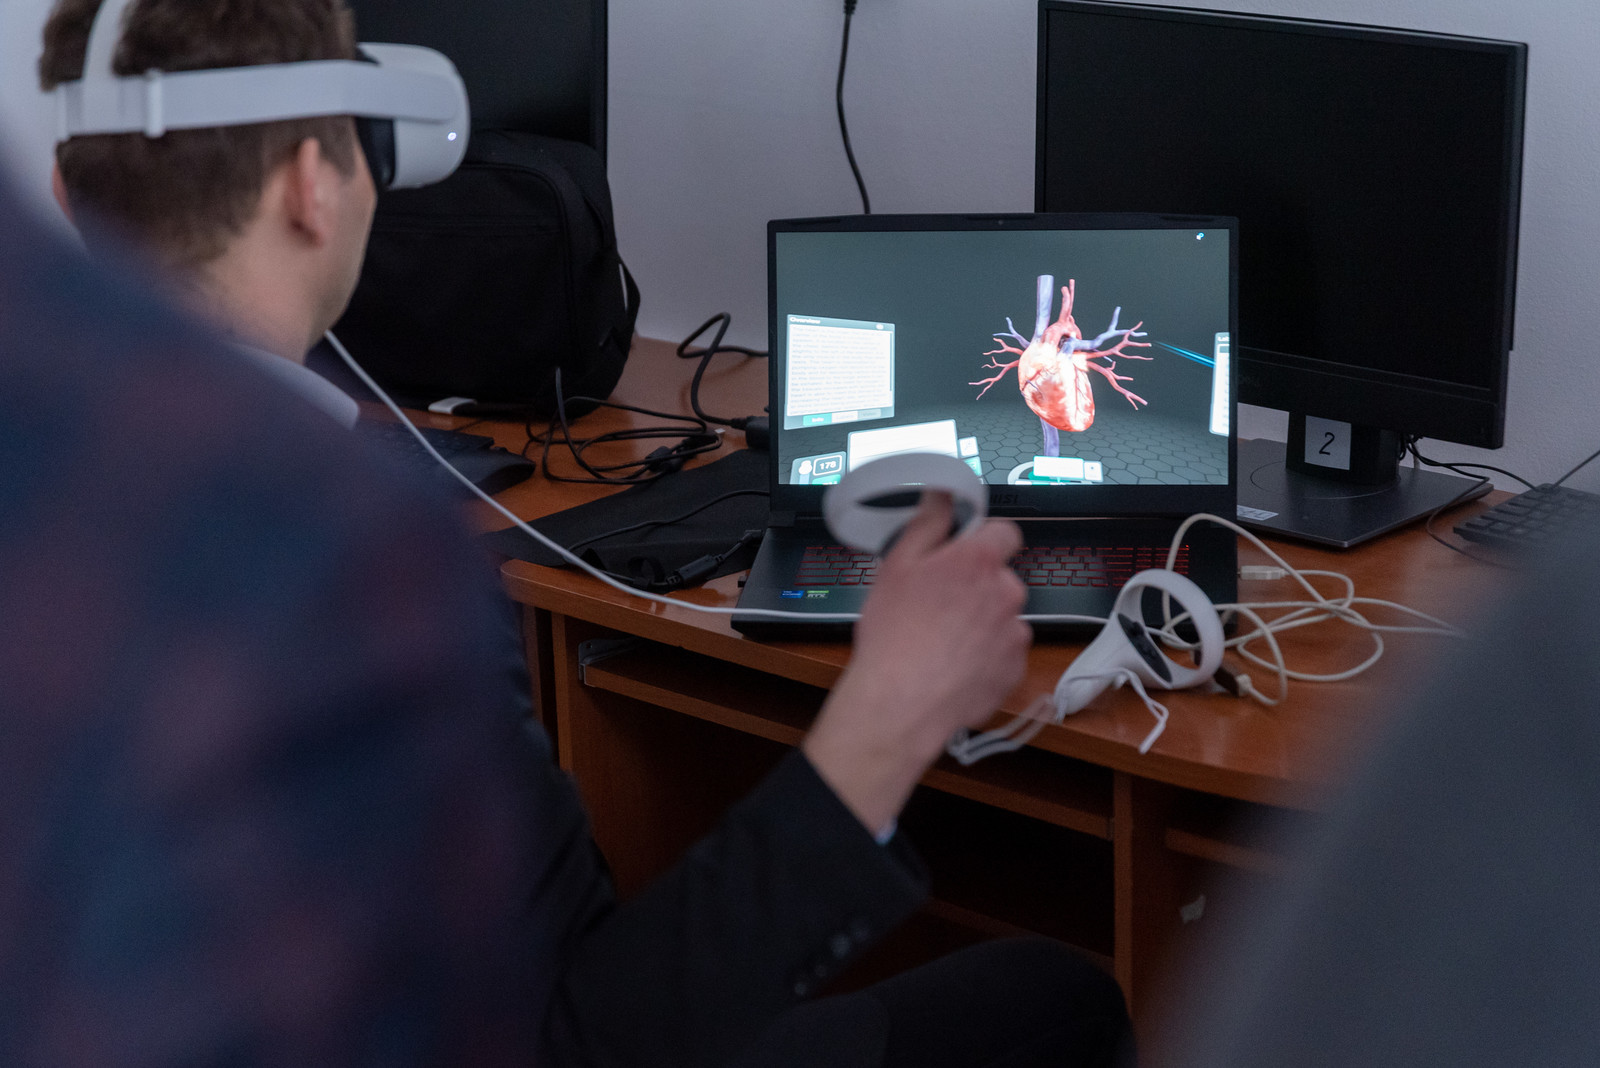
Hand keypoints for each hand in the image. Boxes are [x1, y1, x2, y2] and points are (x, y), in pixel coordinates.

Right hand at [802, 491, 1030, 834]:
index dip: (983, 541)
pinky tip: (954, 665)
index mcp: (978, 561)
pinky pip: (1004, 653)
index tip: (962, 555)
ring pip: (1002, 617)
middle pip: (1000, 578)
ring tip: (943, 642)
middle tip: (938, 605)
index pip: (1004, 532)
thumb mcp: (897, 566)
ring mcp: (1014, 633)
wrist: (901, 703)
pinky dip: (986, 656)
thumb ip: (928, 523)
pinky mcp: (1015, 669)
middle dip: (976, 587)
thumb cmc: (894, 636)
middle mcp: (1006, 592)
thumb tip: (942, 493)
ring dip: (982, 623)